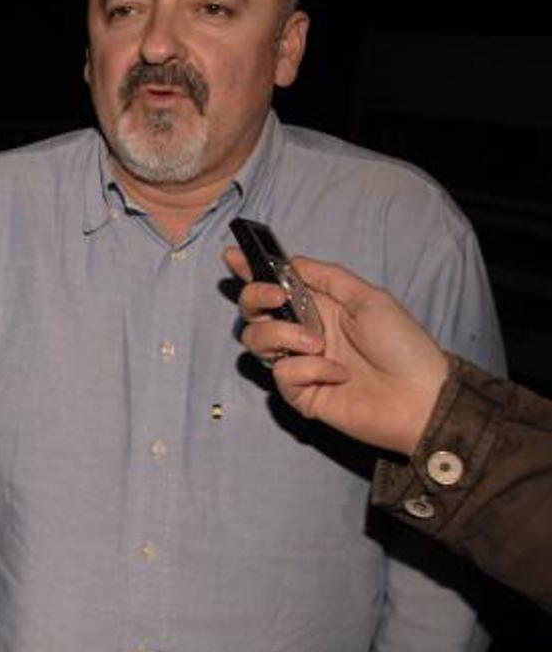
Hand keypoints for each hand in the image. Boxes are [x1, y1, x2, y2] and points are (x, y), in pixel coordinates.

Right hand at [225, 247, 448, 455]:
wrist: (420, 396)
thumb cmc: (402, 345)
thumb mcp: (368, 297)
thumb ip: (327, 277)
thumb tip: (290, 262)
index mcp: (318, 308)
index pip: (274, 286)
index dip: (250, 271)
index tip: (232, 256)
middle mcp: (302, 334)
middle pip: (252, 313)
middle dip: (254, 298)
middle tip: (276, 298)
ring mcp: (299, 364)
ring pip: (256, 340)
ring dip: (283, 335)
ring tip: (318, 344)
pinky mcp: (300, 393)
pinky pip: (282, 375)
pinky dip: (309, 370)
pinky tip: (338, 375)